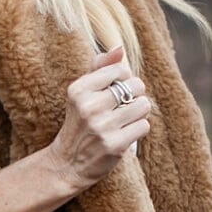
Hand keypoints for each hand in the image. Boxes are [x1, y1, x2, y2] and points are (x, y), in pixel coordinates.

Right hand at [46, 43, 155, 193]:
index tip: (113, 92)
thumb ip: (99, 67)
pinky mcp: (114, 145)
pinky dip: (138, 130)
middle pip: (136, 86)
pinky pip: (144, 126)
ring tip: (124, 121)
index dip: (124, 80)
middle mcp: (89, 106)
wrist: (67, 164)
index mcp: (79, 89)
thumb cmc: (78, 123)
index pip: (120, 70)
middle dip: (134, 96)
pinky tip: (125, 134)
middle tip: (122, 107)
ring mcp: (102, 127)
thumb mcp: (81, 93)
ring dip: (138, 113)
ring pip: (143, 105)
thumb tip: (119, 48)